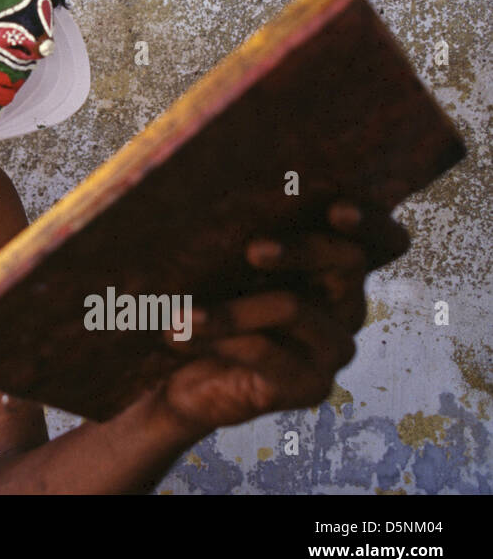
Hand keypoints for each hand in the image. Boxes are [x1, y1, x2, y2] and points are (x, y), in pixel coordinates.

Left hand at [148, 200, 411, 440]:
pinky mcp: (312, 386)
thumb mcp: (216, 256)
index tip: (337, 209)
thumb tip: (211, 172)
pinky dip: (218, 337)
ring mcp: (334, 347)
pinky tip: (177, 333)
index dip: (371, 221)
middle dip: (302, 249)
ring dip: (231, 308)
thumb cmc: (199, 297)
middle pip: (348, 262)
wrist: (176, 376)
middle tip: (253, 249)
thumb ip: (234, 223)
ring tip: (176, 310)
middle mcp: (346, 303)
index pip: (384, 239)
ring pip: (293, 307)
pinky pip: (267, 353)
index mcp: (333, 263)